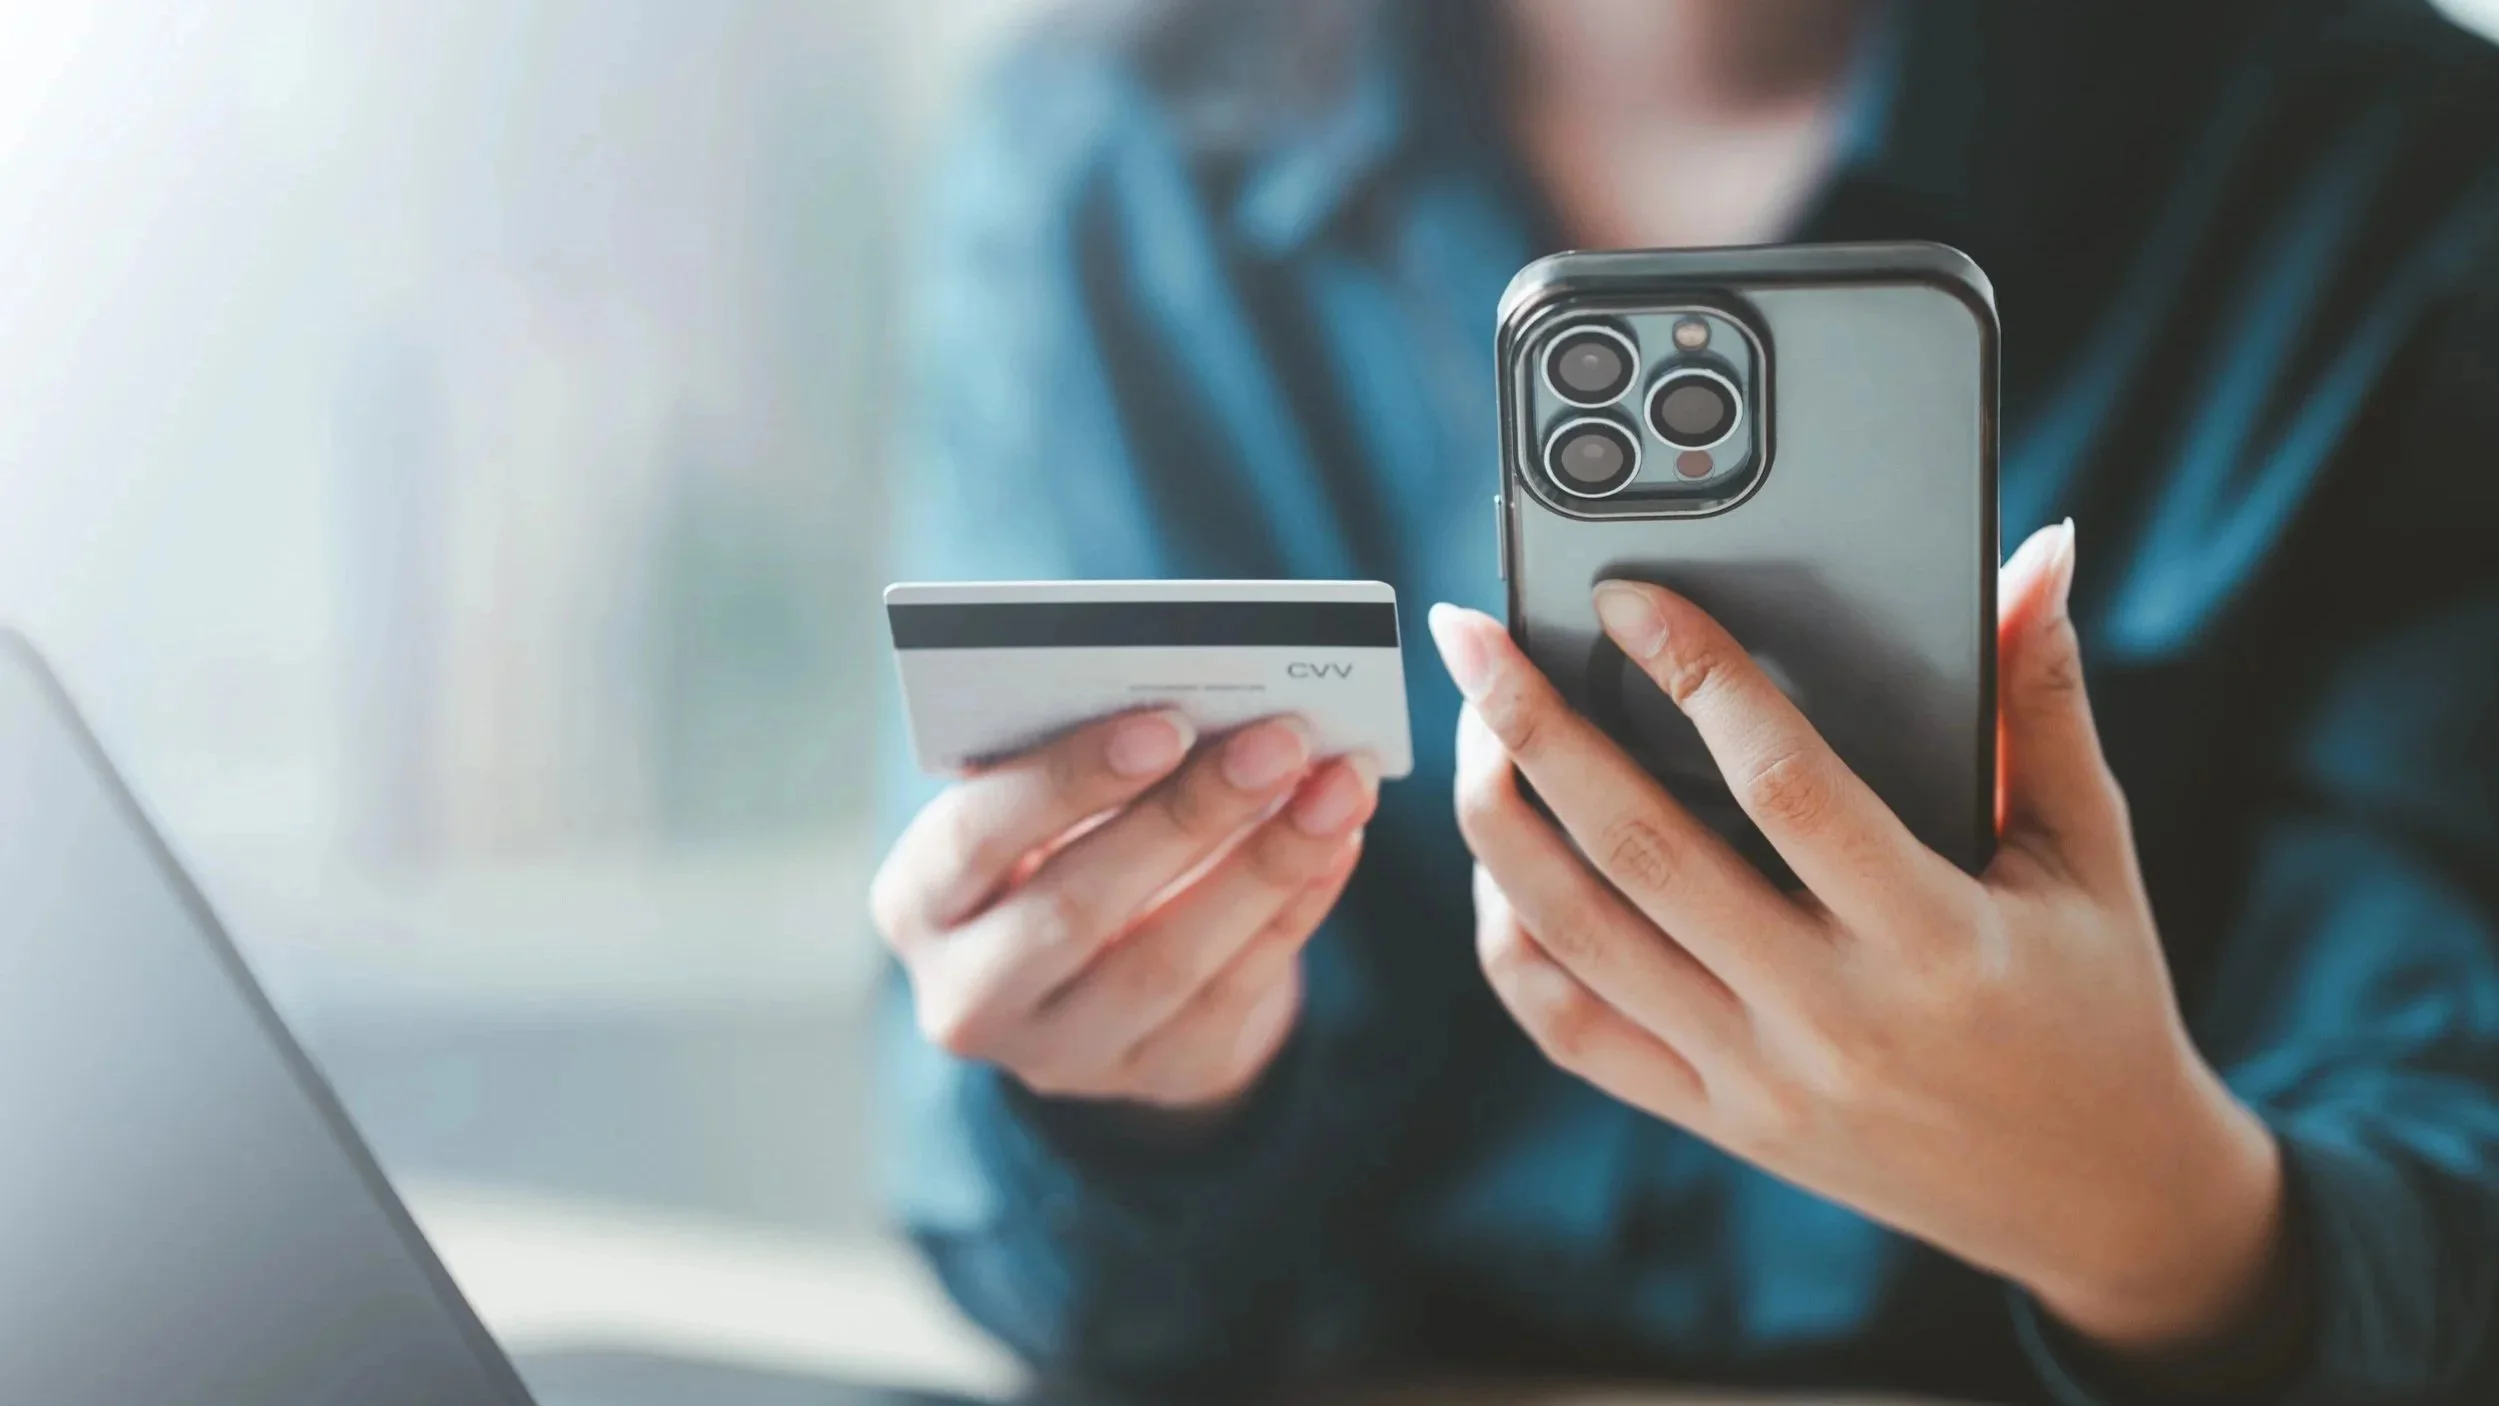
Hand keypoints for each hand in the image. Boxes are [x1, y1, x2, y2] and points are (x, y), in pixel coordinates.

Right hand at [872, 711, 1376, 1112]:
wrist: (1086, 977)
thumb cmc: (1056, 844)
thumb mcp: (1033, 809)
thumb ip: (1080, 758)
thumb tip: (1201, 702)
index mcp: (919, 902)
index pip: (976, 838)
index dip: (1070, 779)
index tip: (1166, 722)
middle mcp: (971, 995)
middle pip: (1079, 906)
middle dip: (1191, 815)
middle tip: (1280, 741)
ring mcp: (1063, 1054)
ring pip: (1170, 961)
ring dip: (1267, 863)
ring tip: (1338, 786)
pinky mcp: (1157, 1077)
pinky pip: (1237, 992)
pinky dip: (1296, 908)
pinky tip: (1337, 843)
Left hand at [1431, 523, 2289, 1366]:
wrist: (2095, 1196)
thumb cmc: (2093, 998)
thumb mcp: (2088, 849)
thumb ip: (2043, 698)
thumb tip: (2037, 551)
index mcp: (1936, 941)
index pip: (1787, 785)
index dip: (1697, 676)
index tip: (1624, 596)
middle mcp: (1831, 1019)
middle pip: (1642, 853)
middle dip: (1538, 729)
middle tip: (1475, 638)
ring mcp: (1758, 1081)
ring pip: (1580, 941)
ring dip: (1501, 825)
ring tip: (1468, 730)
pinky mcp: (1716, 1120)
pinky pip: (1573, 1031)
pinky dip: (1512, 943)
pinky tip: (1496, 864)